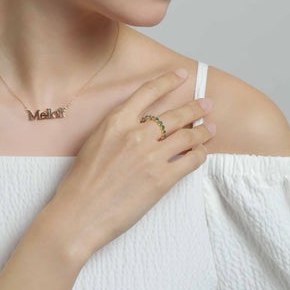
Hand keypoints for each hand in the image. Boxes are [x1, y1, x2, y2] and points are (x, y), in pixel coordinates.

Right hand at [46, 69, 215, 257]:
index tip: (181, 75)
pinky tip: (201, 153)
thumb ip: (117, 130)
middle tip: (206, 104)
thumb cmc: (80, 183)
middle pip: (175, 114)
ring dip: (204, 131)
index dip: (167, 81)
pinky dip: (200, 155)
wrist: (78, 213)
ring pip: (188, 136)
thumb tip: (140, 126)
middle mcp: (135, 134)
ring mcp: (150, 157)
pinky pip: (191, 161)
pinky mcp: (161, 180)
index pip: (147, 92)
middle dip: (196, 108)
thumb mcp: (94, 143)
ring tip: (211, 128)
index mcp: (115, 122)